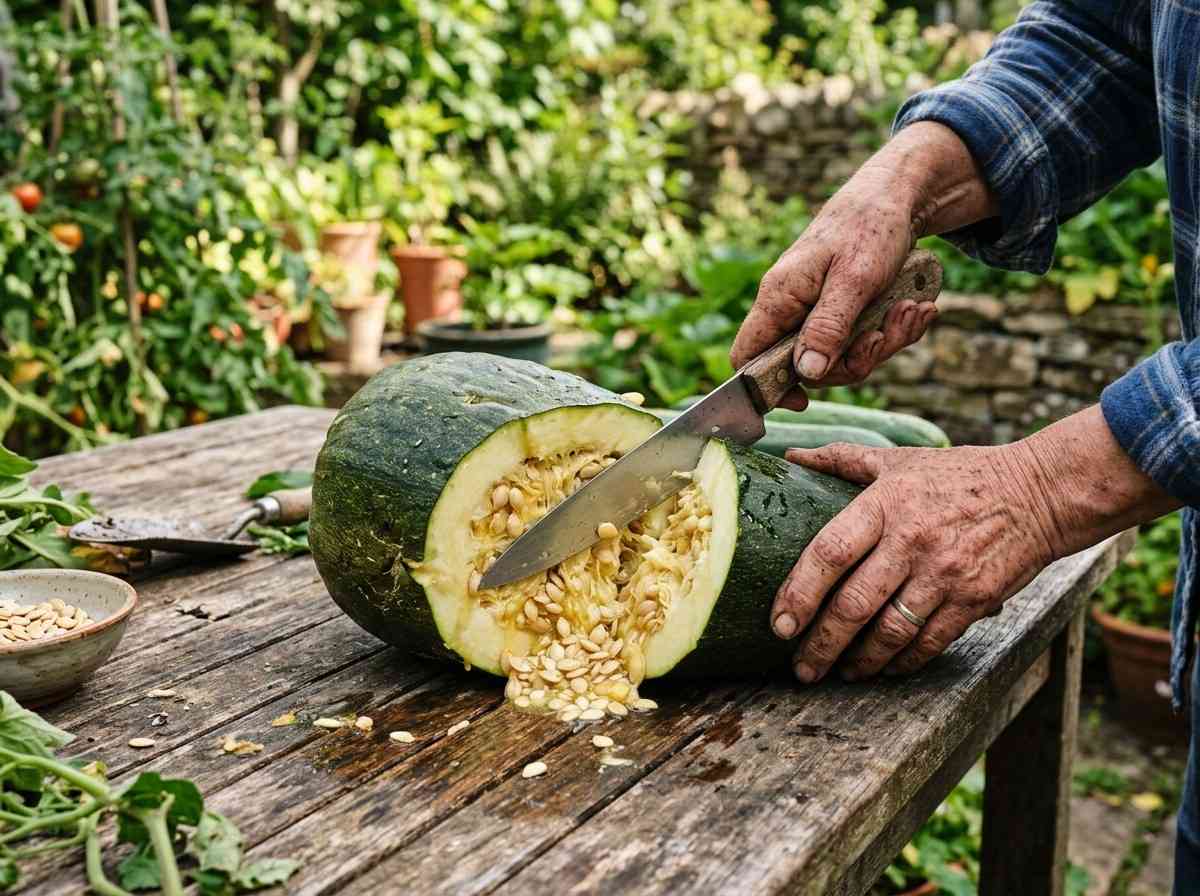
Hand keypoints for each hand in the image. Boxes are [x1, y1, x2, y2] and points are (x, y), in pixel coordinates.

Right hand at [730, 122, 997, 410]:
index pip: (747, 356)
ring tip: (913, 310)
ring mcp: (818, 310)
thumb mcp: (854, 280)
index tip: (802, 400)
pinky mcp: (844, 310)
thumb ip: (827, 328)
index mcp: (779, 297)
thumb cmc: (870, 227)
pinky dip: (894, 329)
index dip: (767, 387)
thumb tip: (806, 374)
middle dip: (855, 359)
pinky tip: (917, 307)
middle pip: (808, 366)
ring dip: (884, 341)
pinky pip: (863, 340)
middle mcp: (792, 308)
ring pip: (842, 356)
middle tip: (886, 335)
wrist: (899, 195)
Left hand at [772, 407, 1179, 682]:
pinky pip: (929, 642)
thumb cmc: (960, 475)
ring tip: (837, 672)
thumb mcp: (899, 460)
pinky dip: (902, 662)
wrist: (1040, 492)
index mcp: (885, 504)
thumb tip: (791, 458)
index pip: (829, 553)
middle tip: (801, 667)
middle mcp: (911, 541)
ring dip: (859, 661)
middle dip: (821, 644)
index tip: (779, 624)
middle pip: (854, 604)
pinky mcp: (975, 599)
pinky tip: (883, 668)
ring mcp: (945, 574)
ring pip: (890, 632)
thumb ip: (842, 460)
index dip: (799, 593)